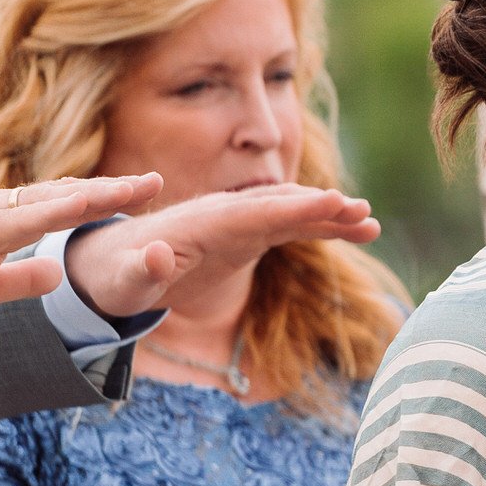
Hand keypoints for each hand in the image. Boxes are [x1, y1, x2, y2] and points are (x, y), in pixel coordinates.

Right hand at [0, 175, 165, 332]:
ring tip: (141, 187)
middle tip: (159, 182)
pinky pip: (26, 218)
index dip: (104, 201)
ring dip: (99, 193)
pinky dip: (61, 209)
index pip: (64, 207)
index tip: (143, 195)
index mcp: (4, 222)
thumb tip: (56, 273)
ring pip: (54, 199)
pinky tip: (90, 203)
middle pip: (68, 195)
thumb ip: (21, 279)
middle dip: (114, 191)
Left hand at [64, 185, 379, 317]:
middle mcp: (224, 213)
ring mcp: (239, 221)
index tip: (332, 203)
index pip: (254, 212)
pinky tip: (356, 232)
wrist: (114, 264)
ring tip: (371, 224)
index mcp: (200, 223)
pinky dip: (323, 226)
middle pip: (280, 205)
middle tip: (362, 212)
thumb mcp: (124, 281)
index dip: (295, 208)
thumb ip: (143, 269)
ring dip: (330, 216)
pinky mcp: (247, 234)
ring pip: (292, 212)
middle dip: (321, 207)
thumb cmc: (118, 277)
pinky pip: (292, 226)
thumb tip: (157, 254)